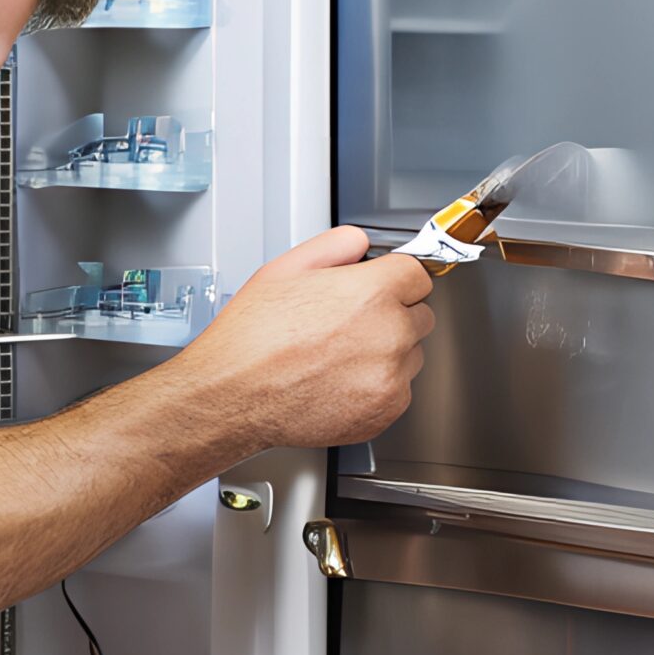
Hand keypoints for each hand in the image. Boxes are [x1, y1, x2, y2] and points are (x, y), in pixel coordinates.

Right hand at [191, 225, 435, 449]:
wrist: (233, 396)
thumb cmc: (251, 339)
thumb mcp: (284, 269)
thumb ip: (334, 245)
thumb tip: (360, 244)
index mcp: (371, 292)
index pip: (418, 275)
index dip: (395, 280)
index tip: (383, 288)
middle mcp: (389, 333)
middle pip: (421, 315)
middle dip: (394, 315)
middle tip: (351, 324)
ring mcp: (390, 376)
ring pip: (411, 355)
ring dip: (388, 353)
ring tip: (339, 356)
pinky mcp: (385, 410)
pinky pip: (399, 390)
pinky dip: (377, 387)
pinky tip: (339, 381)